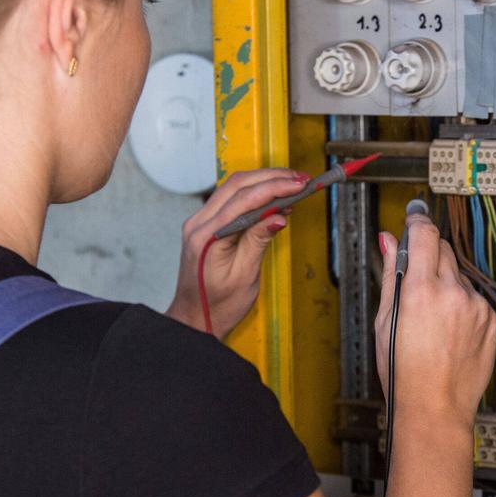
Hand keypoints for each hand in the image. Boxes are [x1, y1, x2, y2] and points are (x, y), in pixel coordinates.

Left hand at [167, 167, 309, 336]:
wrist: (195, 319)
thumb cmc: (217, 305)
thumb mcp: (244, 276)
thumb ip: (258, 241)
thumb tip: (278, 215)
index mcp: (207, 237)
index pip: (243, 200)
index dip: (274, 187)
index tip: (298, 185)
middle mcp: (198, 224)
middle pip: (237, 184)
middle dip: (271, 177)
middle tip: (300, 179)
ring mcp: (200, 222)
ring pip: (233, 187)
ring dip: (263, 181)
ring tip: (291, 183)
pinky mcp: (206, 224)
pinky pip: (230, 198)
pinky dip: (253, 192)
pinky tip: (273, 196)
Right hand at [374, 213, 495, 431]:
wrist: (435, 407)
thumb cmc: (403, 371)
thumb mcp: (385, 320)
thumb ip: (391, 274)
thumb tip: (389, 241)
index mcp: (422, 291)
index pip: (426, 234)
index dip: (418, 223)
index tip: (414, 219)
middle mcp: (453, 293)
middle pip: (444, 249)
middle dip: (430, 255)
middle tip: (416, 280)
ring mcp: (476, 306)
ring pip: (459, 276)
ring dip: (445, 285)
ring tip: (431, 320)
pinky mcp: (490, 320)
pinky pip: (474, 299)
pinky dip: (461, 306)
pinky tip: (448, 331)